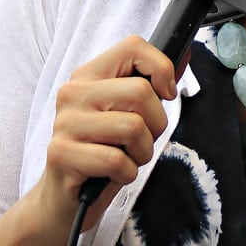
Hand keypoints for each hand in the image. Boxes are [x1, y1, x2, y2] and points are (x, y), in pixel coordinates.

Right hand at [39, 35, 177, 229]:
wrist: (66, 198)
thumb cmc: (103, 153)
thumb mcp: (128, 114)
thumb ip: (153, 84)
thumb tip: (184, 55)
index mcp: (89, 75)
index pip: (133, 46)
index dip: (161, 69)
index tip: (165, 95)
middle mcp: (73, 93)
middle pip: (141, 92)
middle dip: (156, 124)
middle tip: (140, 140)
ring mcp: (65, 123)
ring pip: (133, 127)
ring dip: (142, 152)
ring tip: (125, 158)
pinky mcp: (61, 154)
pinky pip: (118, 161)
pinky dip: (127, 174)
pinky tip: (112, 174)